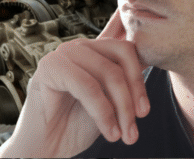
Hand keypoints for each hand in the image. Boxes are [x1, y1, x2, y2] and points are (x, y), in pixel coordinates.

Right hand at [0, 10, 149, 157]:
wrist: (45, 148)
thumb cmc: (73, 125)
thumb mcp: (109, 102)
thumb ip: (123, 82)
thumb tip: (149, 64)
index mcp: (94, 51)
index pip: (127, 45)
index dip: (140, 75)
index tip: (144, 110)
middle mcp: (79, 47)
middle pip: (123, 56)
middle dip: (135, 95)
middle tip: (135, 126)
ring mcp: (63, 54)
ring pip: (108, 71)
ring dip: (122, 108)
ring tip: (123, 135)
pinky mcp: (49, 68)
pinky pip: (88, 86)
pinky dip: (103, 112)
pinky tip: (108, 131)